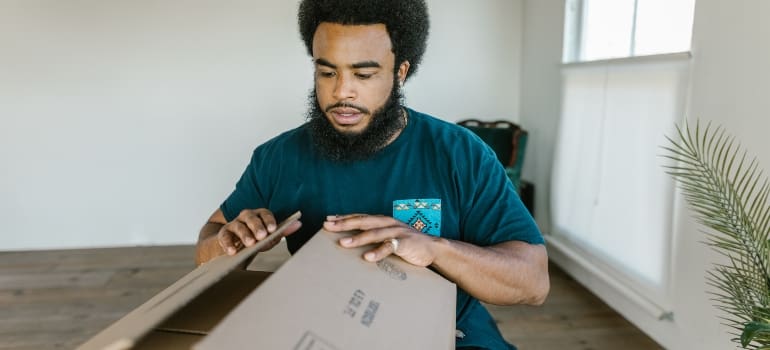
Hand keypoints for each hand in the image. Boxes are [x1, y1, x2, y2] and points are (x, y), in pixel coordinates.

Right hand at [218, 209, 301, 254]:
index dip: (269, 220)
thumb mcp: (267, 237)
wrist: (231, 247)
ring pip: (238, 226)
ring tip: (250, 243)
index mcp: (258, 216)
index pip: (264, 213)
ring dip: (245, 234)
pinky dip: (228, 244)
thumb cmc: (253, 241)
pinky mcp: (223, 235)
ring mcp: (233, 225)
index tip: (273, 229)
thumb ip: (281, 231)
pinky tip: (232, 252)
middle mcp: (245, 217)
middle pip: (251, 217)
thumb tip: (299, 223)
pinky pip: (224, 237)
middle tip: (262, 236)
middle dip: (257, 226)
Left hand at [323, 214, 440, 266]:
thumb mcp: (389, 237)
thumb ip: (374, 237)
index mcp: (383, 221)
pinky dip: (378, 252)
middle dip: (344, 223)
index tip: (328, 219)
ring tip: (343, 243)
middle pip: (363, 221)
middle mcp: (388, 223)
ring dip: (358, 238)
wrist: (433, 248)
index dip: (344, 217)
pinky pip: (390, 247)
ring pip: (374, 233)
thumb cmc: (407, 244)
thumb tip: (352, 242)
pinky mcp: (405, 243)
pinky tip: (368, 257)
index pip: (360, 217)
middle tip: (328, 226)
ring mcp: (397, 232)